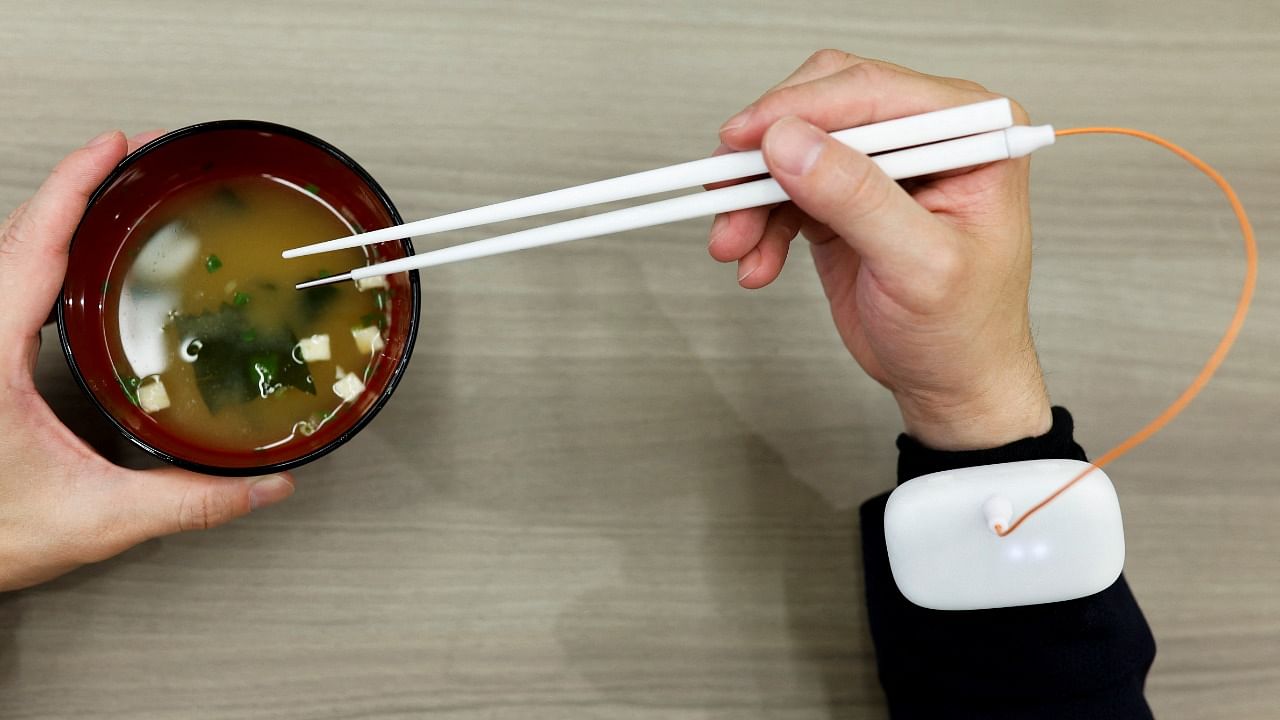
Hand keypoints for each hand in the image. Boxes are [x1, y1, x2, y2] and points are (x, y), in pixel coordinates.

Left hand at [0, 130, 293, 591]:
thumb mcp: (96, 519)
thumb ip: (189, 500)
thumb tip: (260, 485)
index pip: (32, 245)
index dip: (75, 187)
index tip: (114, 146)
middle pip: (15, 233)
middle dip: (76, 186)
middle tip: (131, 158)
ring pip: (1, 254)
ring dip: (54, 218)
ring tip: (107, 196)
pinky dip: (37, 253)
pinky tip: (68, 265)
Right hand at [709, 51, 1051, 449]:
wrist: (950, 386)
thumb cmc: (964, 331)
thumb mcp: (917, 266)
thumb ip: (856, 198)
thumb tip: (791, 143)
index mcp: (971, 132)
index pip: (873, 92)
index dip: (801, 108)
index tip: (745, 138)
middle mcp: (927, 136)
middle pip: (823, 106)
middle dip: (768, 153)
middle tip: (727, 190)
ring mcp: (882, 165)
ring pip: (792, 147)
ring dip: (752, 197)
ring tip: (735, 244)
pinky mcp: (844, 196)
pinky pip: (783, 188)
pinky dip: (759, 223)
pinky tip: (756, 260)